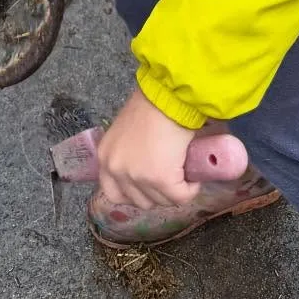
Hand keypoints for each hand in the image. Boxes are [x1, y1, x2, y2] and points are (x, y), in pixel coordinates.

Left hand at [95, 86, 199, 211]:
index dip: (134, 193)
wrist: (168, 97)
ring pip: (161, 202)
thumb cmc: (151, 106)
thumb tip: (143, 171)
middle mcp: (115, 169)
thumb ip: (127, 154)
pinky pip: (180, 197)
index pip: (113, 193)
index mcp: (105, 157)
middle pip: (139, 201)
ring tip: (182, 174)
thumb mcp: (126, 133)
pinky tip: (193, 178)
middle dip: (157, 194)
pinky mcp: (160, 179)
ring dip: (174, 192)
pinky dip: (190, 190)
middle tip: (169, 178)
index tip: (148, 187)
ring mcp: (137, 176)